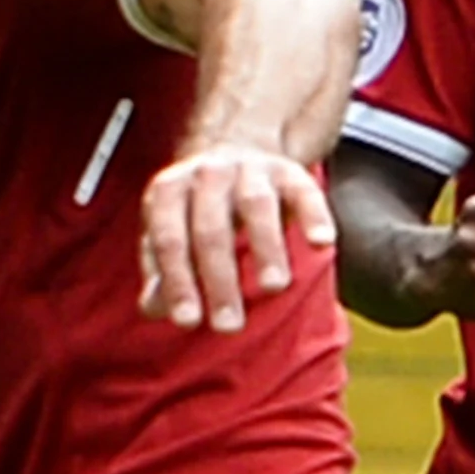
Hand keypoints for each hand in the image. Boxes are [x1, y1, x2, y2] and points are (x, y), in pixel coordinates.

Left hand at [130, 138, 332, 332]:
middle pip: (210, 229)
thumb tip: (152, 309)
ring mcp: (249, 168)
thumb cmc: (197, 208)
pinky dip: (314, 215)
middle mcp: (207, 174)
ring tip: (273, 288)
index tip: (188, 322)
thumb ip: (160, 271)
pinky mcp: (289, 170)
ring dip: (265, 248)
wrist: (237, 147)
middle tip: (229, 327)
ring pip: (256, 206)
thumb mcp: (172, 232)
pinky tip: (321, 244)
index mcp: (168, 191)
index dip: (177, 281)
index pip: (169, 240)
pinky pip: (304, 190)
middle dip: (219, 281)